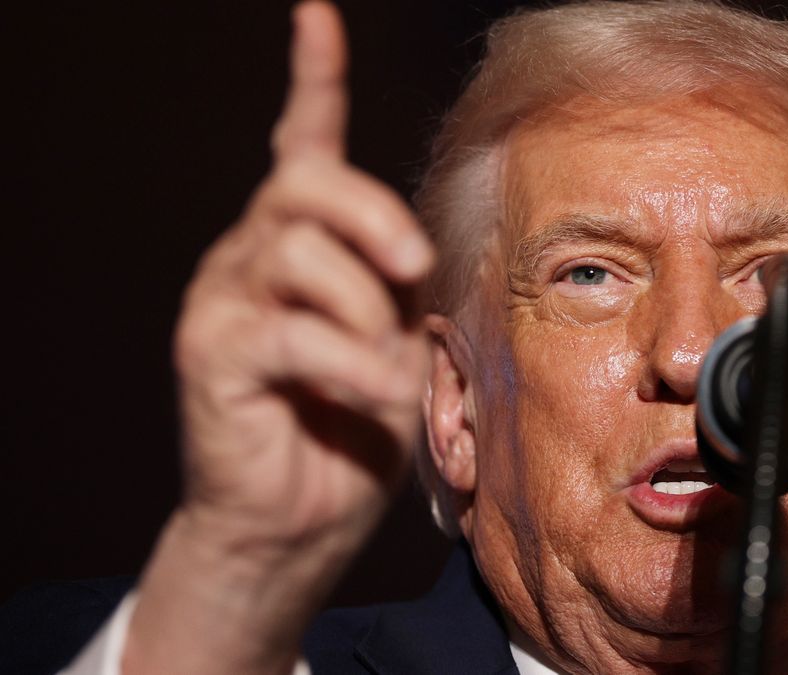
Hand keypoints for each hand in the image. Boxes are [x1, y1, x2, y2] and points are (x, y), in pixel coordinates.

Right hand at [124, 3, 431, 671]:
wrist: (302, 520)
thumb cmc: (356, 426)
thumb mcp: (396, 340)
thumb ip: (397, 285)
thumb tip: (414, 247)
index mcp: (304, 244)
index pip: (302, 144)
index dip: (313, 78)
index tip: (316, 16)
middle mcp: (252, 256)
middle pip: (304, 185)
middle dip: (369, 215)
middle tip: (411, 266)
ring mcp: (224, 302)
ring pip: (299, 254)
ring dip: (364, 314)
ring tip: (384, 374)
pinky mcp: (212, 355)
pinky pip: (290, 332)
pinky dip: (349, 364)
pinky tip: (372, 394)